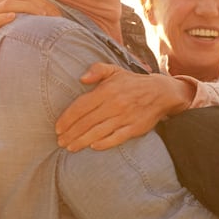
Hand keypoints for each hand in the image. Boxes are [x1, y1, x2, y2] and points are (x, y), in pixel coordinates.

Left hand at [55, 64, 193, 151]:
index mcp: (107, 90)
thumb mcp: (115, 70)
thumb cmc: (132, 83)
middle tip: (60, 142)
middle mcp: (114, 104)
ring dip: (82, 141)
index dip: (67, 118)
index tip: (57, 128)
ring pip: (98, 132)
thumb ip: (97, 70)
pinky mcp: (134, 128)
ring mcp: (124, 117)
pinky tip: (93, 147)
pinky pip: (116, 138)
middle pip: (86, 122)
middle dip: (71, 133)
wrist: (161, 92)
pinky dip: (104, 143)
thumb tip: (81, 78)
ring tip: (70, 147)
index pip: (81, 106)